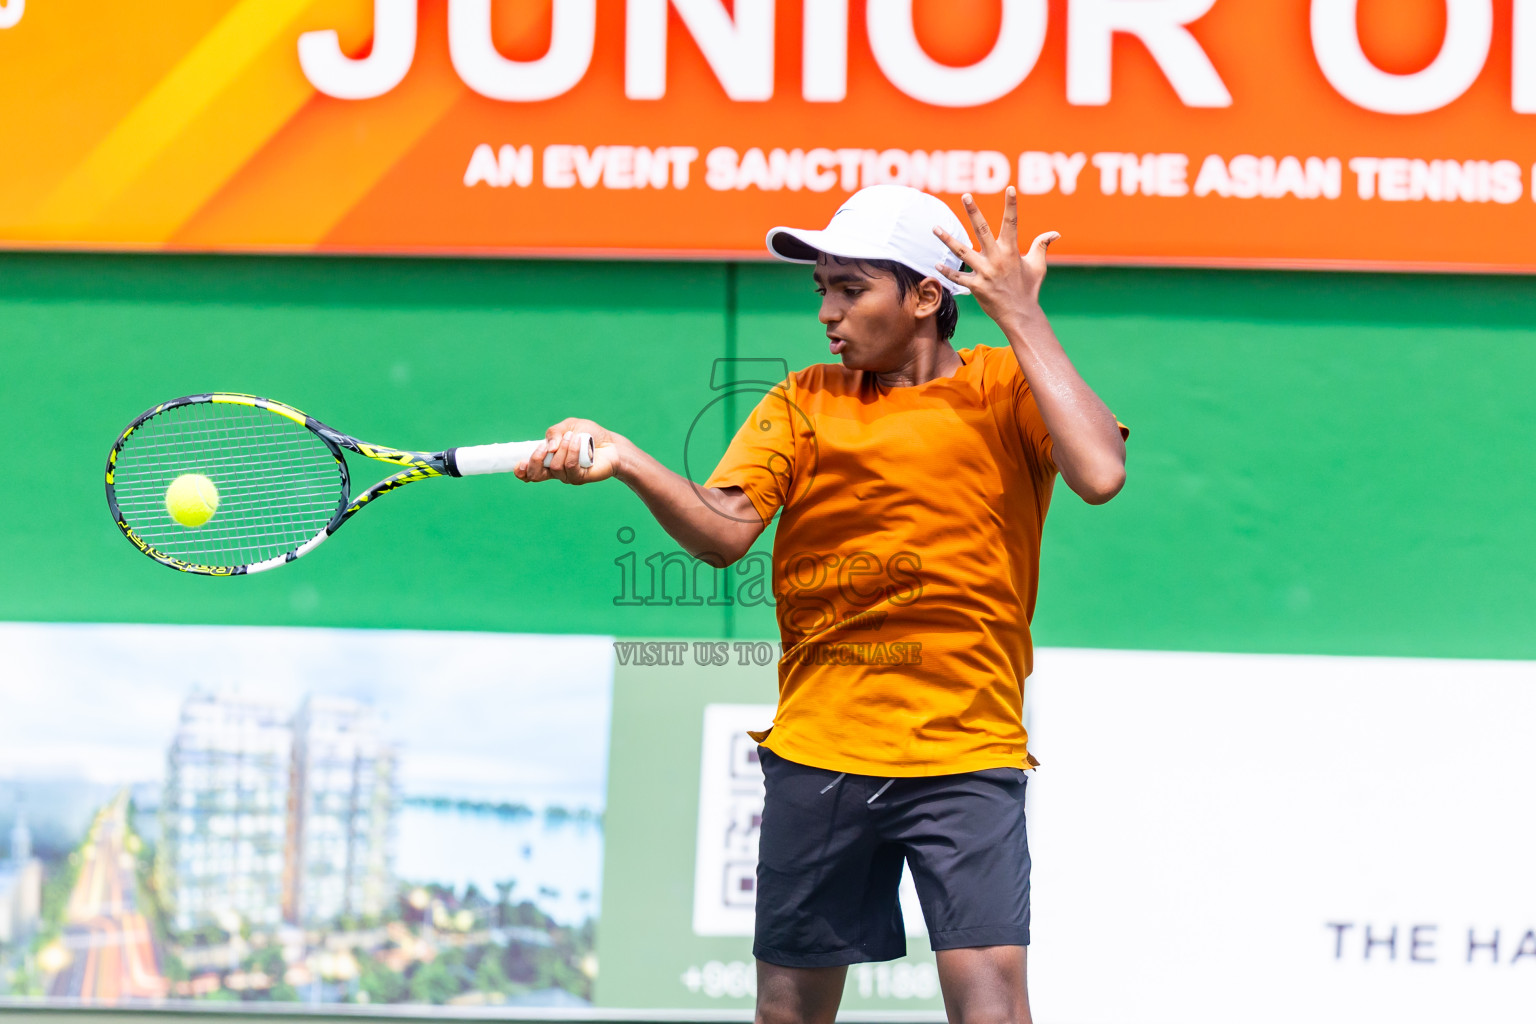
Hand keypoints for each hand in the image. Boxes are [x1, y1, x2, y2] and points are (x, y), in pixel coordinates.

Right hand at [516, 417, 622, 484]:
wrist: (611, 443)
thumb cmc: (589, 434)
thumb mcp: (568, 426)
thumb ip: (554, 432)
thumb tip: (548, 447)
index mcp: (548, 459)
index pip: (529, 472)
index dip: (521, 471)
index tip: (520, 463)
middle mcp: (555, 471)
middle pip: (535, 475)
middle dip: (535, 460)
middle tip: (545, 447)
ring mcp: (567, 476)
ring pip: (554, 467)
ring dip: (562, 448)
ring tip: (573, 437)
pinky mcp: (579, 478)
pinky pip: (570, 466)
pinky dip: (572, 452)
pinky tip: (579, 442)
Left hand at [932, 186, 1058, 329]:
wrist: (1020, 314)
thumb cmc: (1029, 288)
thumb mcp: (1038, 265)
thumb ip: (1041, 246)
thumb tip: (1055, 233)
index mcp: (1011, 251)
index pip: (1011, 223)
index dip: (1011, 205)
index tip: (1010, 189)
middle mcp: (996, 258)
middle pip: (982, 230)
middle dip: (974, 212)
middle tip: (966, 195)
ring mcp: (985, 272)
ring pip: (962, 251)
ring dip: (947, 239)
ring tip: (934, 228)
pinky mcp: (976, 286)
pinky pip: (958, 277)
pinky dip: (947, 272)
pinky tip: (936, 265)